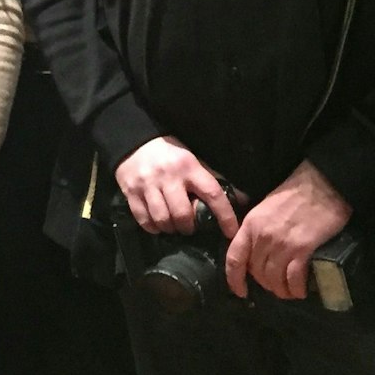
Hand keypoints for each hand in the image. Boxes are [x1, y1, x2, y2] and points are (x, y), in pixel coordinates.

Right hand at [115, 136, 238, 236]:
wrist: (135, 142)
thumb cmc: (170, 155)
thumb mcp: (194, 161)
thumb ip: (213, 180)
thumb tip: (243, 199)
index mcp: (189, 167)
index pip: (212, 194)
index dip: (224, 216)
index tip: (231, 232)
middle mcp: (168, 177)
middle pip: (183, 214)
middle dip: (189, 227)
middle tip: (189, 227)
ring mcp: (148, 185)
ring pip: (163, 219)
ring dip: (171, 229)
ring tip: (173, 226)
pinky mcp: (131, 192)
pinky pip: (144, 220)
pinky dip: (153, 227)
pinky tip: (157, 224)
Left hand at [225, 161, 351, 300]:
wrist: (323, 184)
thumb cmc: (295, 192)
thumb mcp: (266, 207)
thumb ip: (257, 228)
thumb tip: (256, 250)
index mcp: (250, 224)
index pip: (235, 258)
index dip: (234, 279)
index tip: (240, 291)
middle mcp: (263, 236)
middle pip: (257, 272)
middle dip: (265, 284)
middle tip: (275, 286)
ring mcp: (282, 243)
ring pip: (274, 278)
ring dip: (281, 290)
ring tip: (289, 292)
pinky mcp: (303, 248)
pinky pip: (294, 278)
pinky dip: (296, 288)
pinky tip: (300, 291)